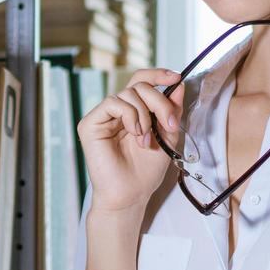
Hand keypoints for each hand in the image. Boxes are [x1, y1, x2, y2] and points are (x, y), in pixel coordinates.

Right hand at [76, 68, 183, 213]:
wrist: (130, 195)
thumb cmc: (145, 171)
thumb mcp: (168, 136)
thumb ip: (171, 111)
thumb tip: (179, 85)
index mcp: (133, 111)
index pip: (142, 81)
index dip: (158, 75)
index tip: (176, 77)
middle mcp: (117, 111)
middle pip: (139, 85)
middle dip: (160, 102)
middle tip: (170, 124)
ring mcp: (103, 116)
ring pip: (128, 93)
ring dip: (145, 115)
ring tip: (146, 139)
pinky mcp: (90, 123)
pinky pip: (113, 103)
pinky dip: (130, 116)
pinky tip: (135, 134)